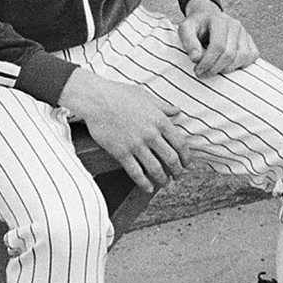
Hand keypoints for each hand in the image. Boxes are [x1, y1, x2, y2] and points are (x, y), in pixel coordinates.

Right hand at [62, 72, 183, 190]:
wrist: (95, 99)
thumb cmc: (119, 94)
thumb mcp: (146, 96)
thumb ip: (163, 106)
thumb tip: (177, 111)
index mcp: (159, 121)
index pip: (180, 144)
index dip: (186, 157)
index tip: (187, 163)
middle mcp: (151, 135)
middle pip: (171, 159)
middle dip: (177, 171)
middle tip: (178, 176)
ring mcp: (136, 145)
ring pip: (155, 169)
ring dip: (163, 179)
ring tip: (165, 183)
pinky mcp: (121, 153)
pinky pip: (136, 172)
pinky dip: (144, 183)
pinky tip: (148, 188)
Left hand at [180, 0, 260, 76]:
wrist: (207, 17)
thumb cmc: (196, 25)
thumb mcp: (185, 29)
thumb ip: (188, 42)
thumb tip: (196, 58)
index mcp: (219, 20)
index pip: (218, 46)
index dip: (208, 62)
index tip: (197, 70)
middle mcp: (235, 25)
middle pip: (230, 54)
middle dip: (215, 69)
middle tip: (202, 74)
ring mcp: (244, 32)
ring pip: (242, 57)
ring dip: (226, 69)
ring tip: (212, 70)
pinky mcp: (249, 40)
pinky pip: (251, 56)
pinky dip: (240, 65)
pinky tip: (225, 65)